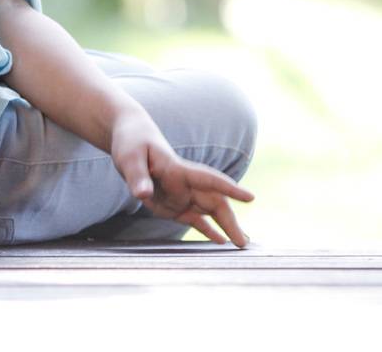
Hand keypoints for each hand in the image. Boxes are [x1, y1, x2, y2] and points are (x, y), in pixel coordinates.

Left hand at [111, 111, 254, 246]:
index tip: (251, 198)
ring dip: (226, 226)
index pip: (210, 179)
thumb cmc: (132, 143)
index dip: (231, 189)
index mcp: (179, 170)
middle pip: (215, 202)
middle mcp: (185, 183)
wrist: (133, 137)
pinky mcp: (173, 204)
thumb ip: (137, 176)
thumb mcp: (130, 157)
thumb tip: (142, 194)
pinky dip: (208, 229)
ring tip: (242, 245)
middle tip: (244, 243)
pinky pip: (195, 218)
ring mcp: (181, 194)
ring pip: (210, 211)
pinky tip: (221, 241)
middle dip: (231, 221)